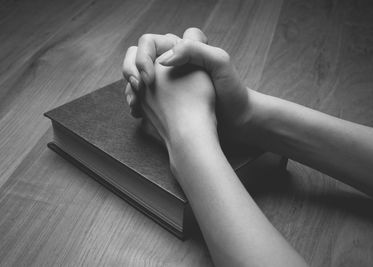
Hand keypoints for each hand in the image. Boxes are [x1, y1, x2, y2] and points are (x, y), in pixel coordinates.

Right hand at [124, 28, 251, 142]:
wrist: (237, 122)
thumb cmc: (232, 92)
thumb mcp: (220, 62)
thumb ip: (193, 49)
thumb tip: (163, 59)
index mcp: (184, 51)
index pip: (151, 42)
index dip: (145, 55)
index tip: (151, 77)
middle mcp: (173, 65)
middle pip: (138, 58)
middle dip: (131, 71)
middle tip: (139, 90)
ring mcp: (168, 84)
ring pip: (137, 77)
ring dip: (131, 87)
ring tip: (136, 104)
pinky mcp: (167, 101)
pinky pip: (142, 96)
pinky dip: (136, 101)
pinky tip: (139, 112)